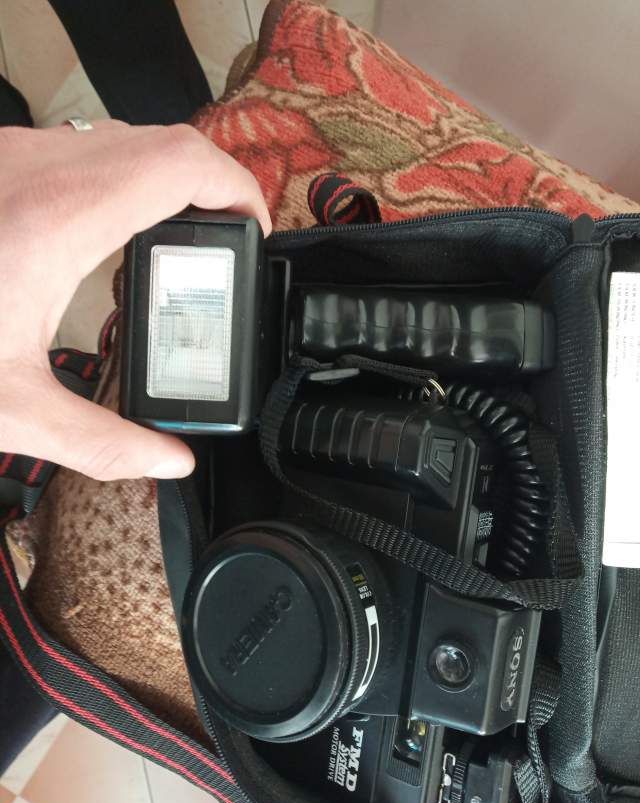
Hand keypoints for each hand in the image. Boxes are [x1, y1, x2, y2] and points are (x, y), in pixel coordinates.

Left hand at [0, 120, 270, 480]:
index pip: (183, 164)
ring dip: (165, 179)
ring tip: (180, 237)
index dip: (237, 187)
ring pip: (121, 137)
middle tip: (226, 240)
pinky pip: (81, 148)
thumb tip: (169, 462)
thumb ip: (103, 443)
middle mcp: (38, 169)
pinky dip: (121, 179)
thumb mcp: (9, 406)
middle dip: (210, 186)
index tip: (253, 229)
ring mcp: (10, 158)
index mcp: (61, 218)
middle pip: (162, 143)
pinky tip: (109, 232)